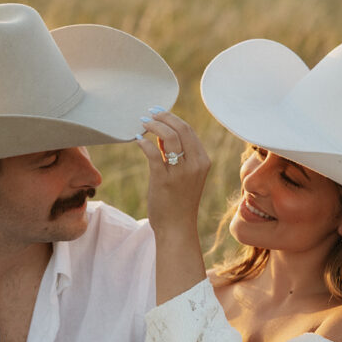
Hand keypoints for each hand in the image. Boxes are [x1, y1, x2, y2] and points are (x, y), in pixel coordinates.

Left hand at [135, 111, 210, 237]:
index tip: (159, 113)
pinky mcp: (164, 180)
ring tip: (143, 123)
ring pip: (169, 137)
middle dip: (164, 117)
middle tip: (149, 114)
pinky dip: (144, 143)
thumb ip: (177, 155)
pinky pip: (153, 153)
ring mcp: (181, 172)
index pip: (189, 131)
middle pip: (181, 129)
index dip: (173, 118)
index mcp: (203, 161)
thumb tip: (162, 134)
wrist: (177, 228)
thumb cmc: (179, 202)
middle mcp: (195, 164)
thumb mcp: (184, 175)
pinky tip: (138, 140)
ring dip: (154, 126)